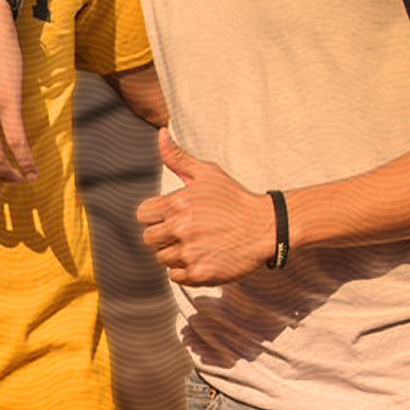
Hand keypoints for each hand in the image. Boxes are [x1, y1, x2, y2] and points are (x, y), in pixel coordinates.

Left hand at [137, 130, 273, 285]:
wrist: (266, 227)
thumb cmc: (234, 198)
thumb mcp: (207, 173)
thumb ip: (178, 157)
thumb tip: (160, 132)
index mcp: (177, 204)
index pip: (143, 215)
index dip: (155, 216)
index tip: (171, 216)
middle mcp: (180, 228)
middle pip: (149, 239)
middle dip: (163, 236)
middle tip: (185, 232)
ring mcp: (190, 252)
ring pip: (162, 259)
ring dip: (175, 254)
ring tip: (197, 245)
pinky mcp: (201, 273)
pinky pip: (176, 276)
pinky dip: (185, 271)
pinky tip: (202, 258)